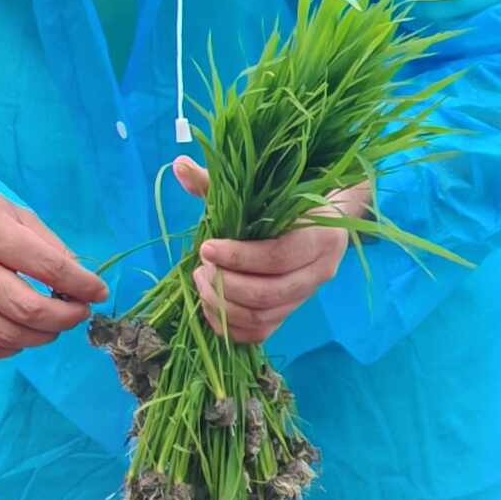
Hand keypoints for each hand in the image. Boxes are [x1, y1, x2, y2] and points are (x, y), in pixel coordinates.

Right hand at [0, 167, 106, 357]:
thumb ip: (42, 240)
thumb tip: (79, 275)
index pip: (49, 267)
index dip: (84, 286)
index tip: (99, 292)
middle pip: (30, 309)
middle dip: (68, 317)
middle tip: (79, 312)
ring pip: (8, 335)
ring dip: (42, 336)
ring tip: (53, 323)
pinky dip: (10, 348)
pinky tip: (21, 334)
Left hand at [175, 160, 362, 343]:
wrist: (320, 222)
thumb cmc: (284, 202)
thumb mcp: (257, 190)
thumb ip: (219, 182)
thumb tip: (179, 166)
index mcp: (321, 237)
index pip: (277, 257)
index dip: (237, 257)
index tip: (206, 248)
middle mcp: (321, 272)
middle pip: (268, 294)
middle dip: (226, 284)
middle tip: (200, 267)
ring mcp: (306, 297)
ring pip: (262, 317)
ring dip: (222, 305)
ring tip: (202, 281)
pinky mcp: (290, 313)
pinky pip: (260, 334)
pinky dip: (229, 327)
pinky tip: (210, 305)